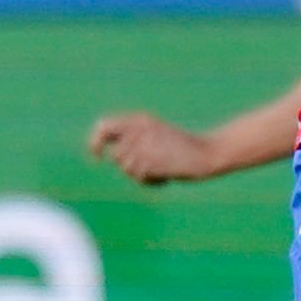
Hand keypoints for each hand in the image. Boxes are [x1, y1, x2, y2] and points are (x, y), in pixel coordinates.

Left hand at [88, 112, 216, 184]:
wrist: (206, 154)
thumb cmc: (180, 147)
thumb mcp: (156, 135)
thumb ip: (133, 139)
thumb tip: (108, 153)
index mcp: (140, 119)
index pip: (103, 126)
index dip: (95, 142)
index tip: (96, 157)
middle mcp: (140, 129)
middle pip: (115, 155)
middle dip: (128, 166)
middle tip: (149, 167)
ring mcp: (146, 145)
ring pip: (126, 168)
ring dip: (141, 175)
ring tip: (160, 170)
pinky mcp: (152, 160)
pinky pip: (139, 177)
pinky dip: (150, 181)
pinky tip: (165, 177)